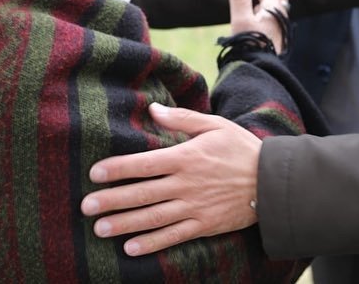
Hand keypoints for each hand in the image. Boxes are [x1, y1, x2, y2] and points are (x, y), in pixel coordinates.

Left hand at [81, 104, 261, 255]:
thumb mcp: (215, 125)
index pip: (144, 163)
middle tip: (85, 207)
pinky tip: (130, 248)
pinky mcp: (204, 225)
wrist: (272, 181)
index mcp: (187, 157)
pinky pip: (173, 236)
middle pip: (142, 193)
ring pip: (153, 217)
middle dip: (112, 199)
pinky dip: (151, 243)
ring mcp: (195, 207)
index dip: (118, 169)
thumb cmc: (241, 149)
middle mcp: (186, 183)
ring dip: (125, 223)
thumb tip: (153, 109)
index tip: (94, 174)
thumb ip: (182, 119)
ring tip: (100, 229)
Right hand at [227, 0, 288, 53]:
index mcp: (273, 10)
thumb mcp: (241, 19)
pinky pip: (270, 13)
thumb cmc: (250, 46)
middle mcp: (278, 17)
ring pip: (274, 3)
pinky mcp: (271, 37)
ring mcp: (276, 28)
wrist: (258, 72)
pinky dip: (264, 4)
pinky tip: (257, 8)